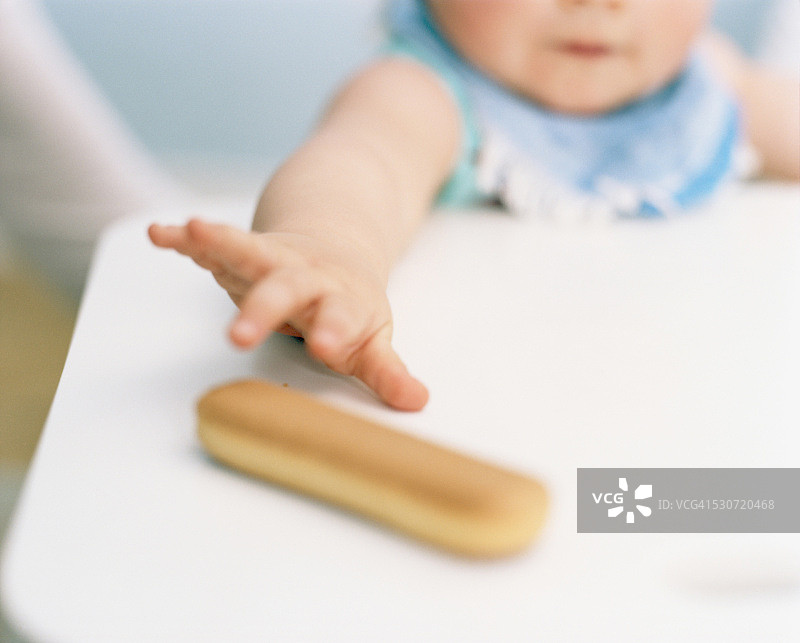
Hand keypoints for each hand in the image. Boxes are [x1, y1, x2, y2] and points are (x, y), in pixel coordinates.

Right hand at [148, 219, 428, 410]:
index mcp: (343, 300)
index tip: (326, 345)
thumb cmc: (351, 308)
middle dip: (263, 309)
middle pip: (286, 288)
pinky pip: (213, 244)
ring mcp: (273, 259)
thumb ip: (387, 371)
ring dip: (220, 242)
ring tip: (194, 230)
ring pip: (247, 250)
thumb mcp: (372, 340)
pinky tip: (159, 234)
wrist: (336, 252)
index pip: (342, 315)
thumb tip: (417, 403)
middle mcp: (306, 275)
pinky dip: (186, 239)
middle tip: (238, 335)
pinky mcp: (242, 252)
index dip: (335, 329)